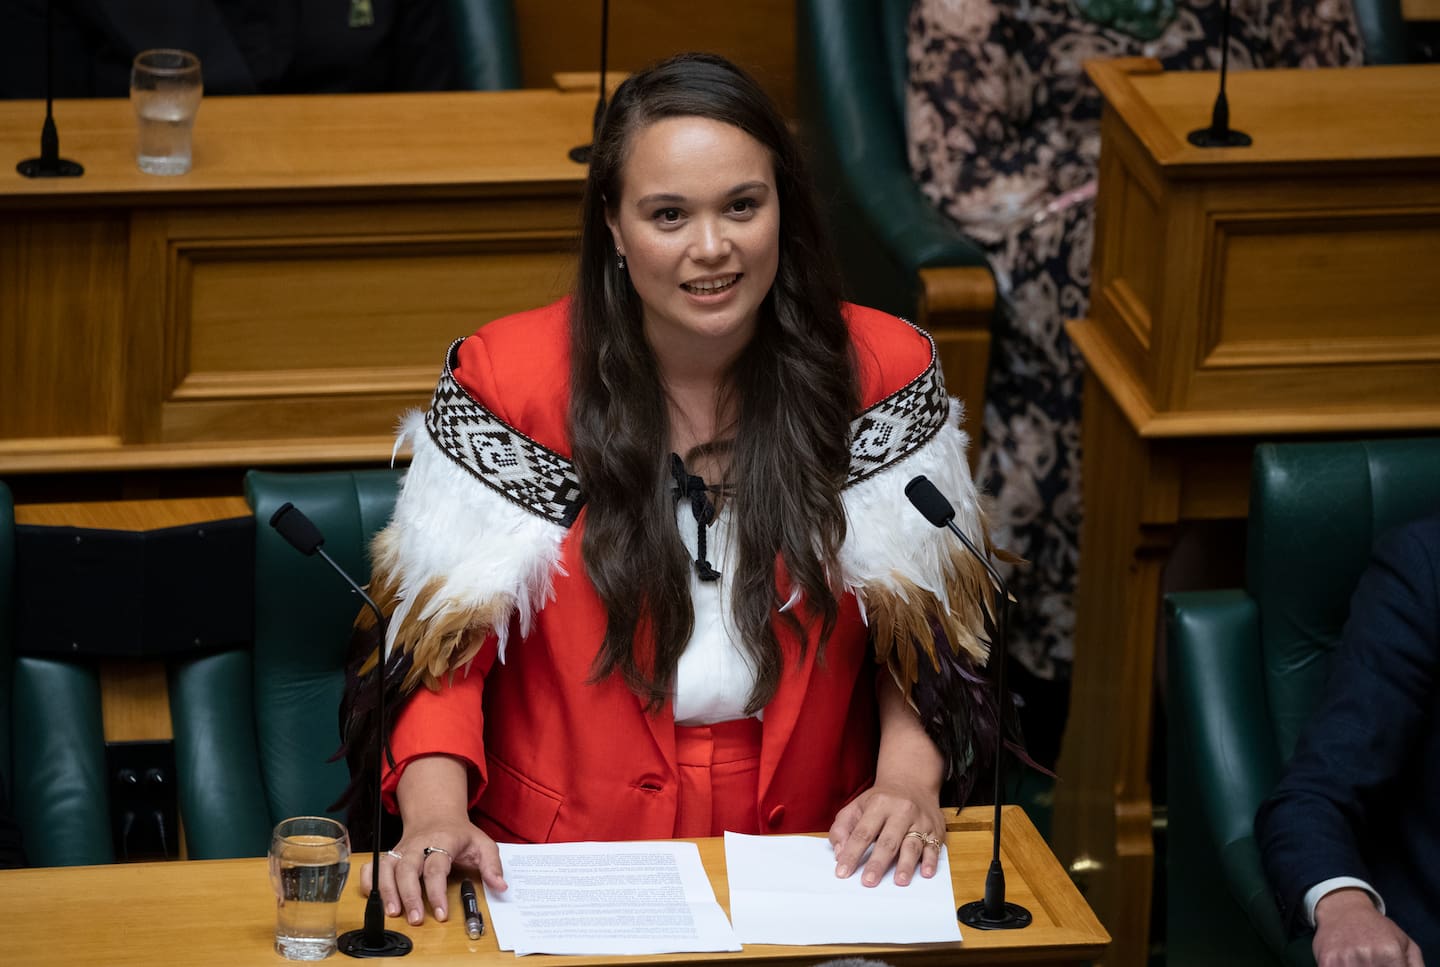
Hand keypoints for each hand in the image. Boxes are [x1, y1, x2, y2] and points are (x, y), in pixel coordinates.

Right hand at [360, 819, 506, 925]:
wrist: (436, 814)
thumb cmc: (460, 834)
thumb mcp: (483, 844)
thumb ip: (492, 865)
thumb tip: (500, 886)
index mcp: (442, 841)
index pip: (436, 868)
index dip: (437, 892)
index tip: (442, 914)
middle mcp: (418, 845)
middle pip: (407, 868)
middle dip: (409, 895)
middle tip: (415, 919)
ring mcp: (401, 849)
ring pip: (387, 867)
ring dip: (387, 891)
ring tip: (393, 913)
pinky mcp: (390, 855)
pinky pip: (373, 865)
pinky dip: (369, 880)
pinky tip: (374, 897)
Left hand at [828, 780, 945, 887]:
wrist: (912, 784)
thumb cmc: (880, 801)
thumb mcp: (856, 806)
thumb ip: (842, 828)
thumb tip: (840, 853)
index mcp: (879, 805)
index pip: (863, 833)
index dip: (852, 853)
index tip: (843, 872)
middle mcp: (901, 811)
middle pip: (888, 841)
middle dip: (878, 863)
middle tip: (868, 881)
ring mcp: (920, 821)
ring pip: (912, 845)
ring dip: (906, 864)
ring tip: (899, 881)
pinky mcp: (936, 830)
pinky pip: (934, 847)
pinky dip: (931, 861)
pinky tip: (926, 873)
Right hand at [1313, 888, 1423, 966]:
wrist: (1343, 909)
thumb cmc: (1377, 929)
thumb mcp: (1404, 942)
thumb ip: (1415, 966)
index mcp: (1390, 953)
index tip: (1387, 965)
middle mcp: (1367, 956)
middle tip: (1373, 962)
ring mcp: (1345, 960)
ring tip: (1361, 962)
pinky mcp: (1326, 962)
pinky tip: (1347, 963)